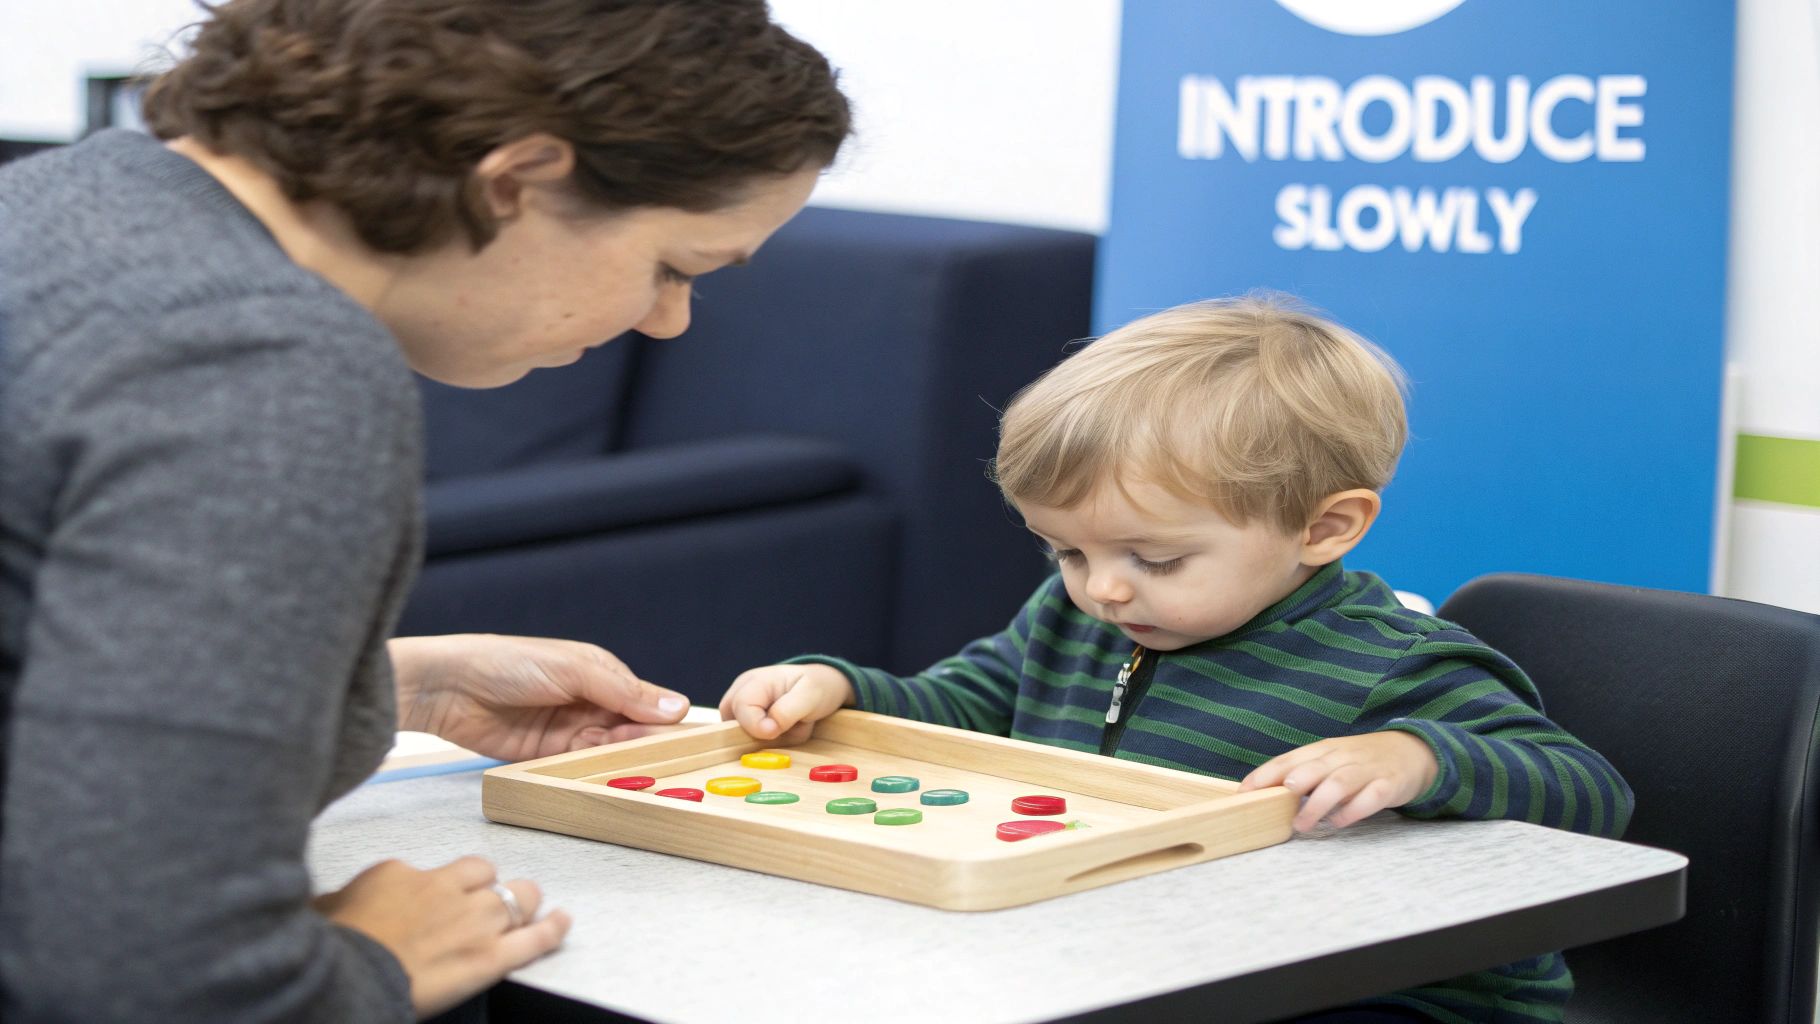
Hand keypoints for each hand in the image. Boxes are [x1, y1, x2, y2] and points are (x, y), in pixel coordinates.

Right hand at [315, 856, 569, 1017]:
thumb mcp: (326, 911)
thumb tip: (326, 904)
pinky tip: (562, 921)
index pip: (441, 869)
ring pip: (517, 897)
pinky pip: (534, 938)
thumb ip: (337, 902)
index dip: (450, 885)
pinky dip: (553, 929)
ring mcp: (472, 922)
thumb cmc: (335, 948)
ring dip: (522, 903)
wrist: (349, 978)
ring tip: (528, 909)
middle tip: (490, 902)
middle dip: (492, 887)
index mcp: (403, 874)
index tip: (444, 899)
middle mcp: (445, 889)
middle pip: (487, 875)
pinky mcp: (489, 958)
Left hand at [391, 634, 689, 761]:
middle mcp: (588, 702)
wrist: (447, 688)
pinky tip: (609, 781)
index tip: (690, 740)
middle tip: (669, 763)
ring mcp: (567, 730)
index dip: (664, 719)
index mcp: (600, 672)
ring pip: (608, 751)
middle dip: (646, 744)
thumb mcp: (573, 669)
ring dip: (622, 761)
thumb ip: (624, 690)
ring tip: (642, 775)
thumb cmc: (508, 662)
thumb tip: (676, 706)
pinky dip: (594, 773)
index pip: (644, 699)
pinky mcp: (546, 756)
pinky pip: (579, 766)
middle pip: (630, 729)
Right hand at [718, 663, 853, 743]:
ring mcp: (741, 708)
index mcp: (754, 681)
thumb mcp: (809, 696)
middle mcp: (740, 692)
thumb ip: (787, 711)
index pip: (741, 708)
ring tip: (789, 725)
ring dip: (767, 739)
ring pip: (742, 736)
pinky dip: (769, 741)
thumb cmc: (817, 687)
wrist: (823, 688)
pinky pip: (751, 740)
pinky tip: (785, 730)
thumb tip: (767, 729)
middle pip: (733, 725)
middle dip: (762, 733)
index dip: (757, 726)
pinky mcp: (748, 722)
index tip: (778, 731)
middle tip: (788, 725)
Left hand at [1238, 731, 1438, 831]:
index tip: (1244, 792)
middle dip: (1294, 781)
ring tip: (1302, 824)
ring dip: (1318, 803)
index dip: (1266, 774)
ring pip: (1340, 782)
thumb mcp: (1331, 759)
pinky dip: (1354, 810)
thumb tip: (1264, 793)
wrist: (1412, 752)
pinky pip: (1371, 797)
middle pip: (1315, 766)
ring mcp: (1367, 770)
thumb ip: (1303, 773)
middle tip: (1277, 799)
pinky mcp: (1389, 784)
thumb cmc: (1360, 760)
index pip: (1290, 759)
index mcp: (1324, 749)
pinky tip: (1339, 822)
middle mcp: (1343, 756)